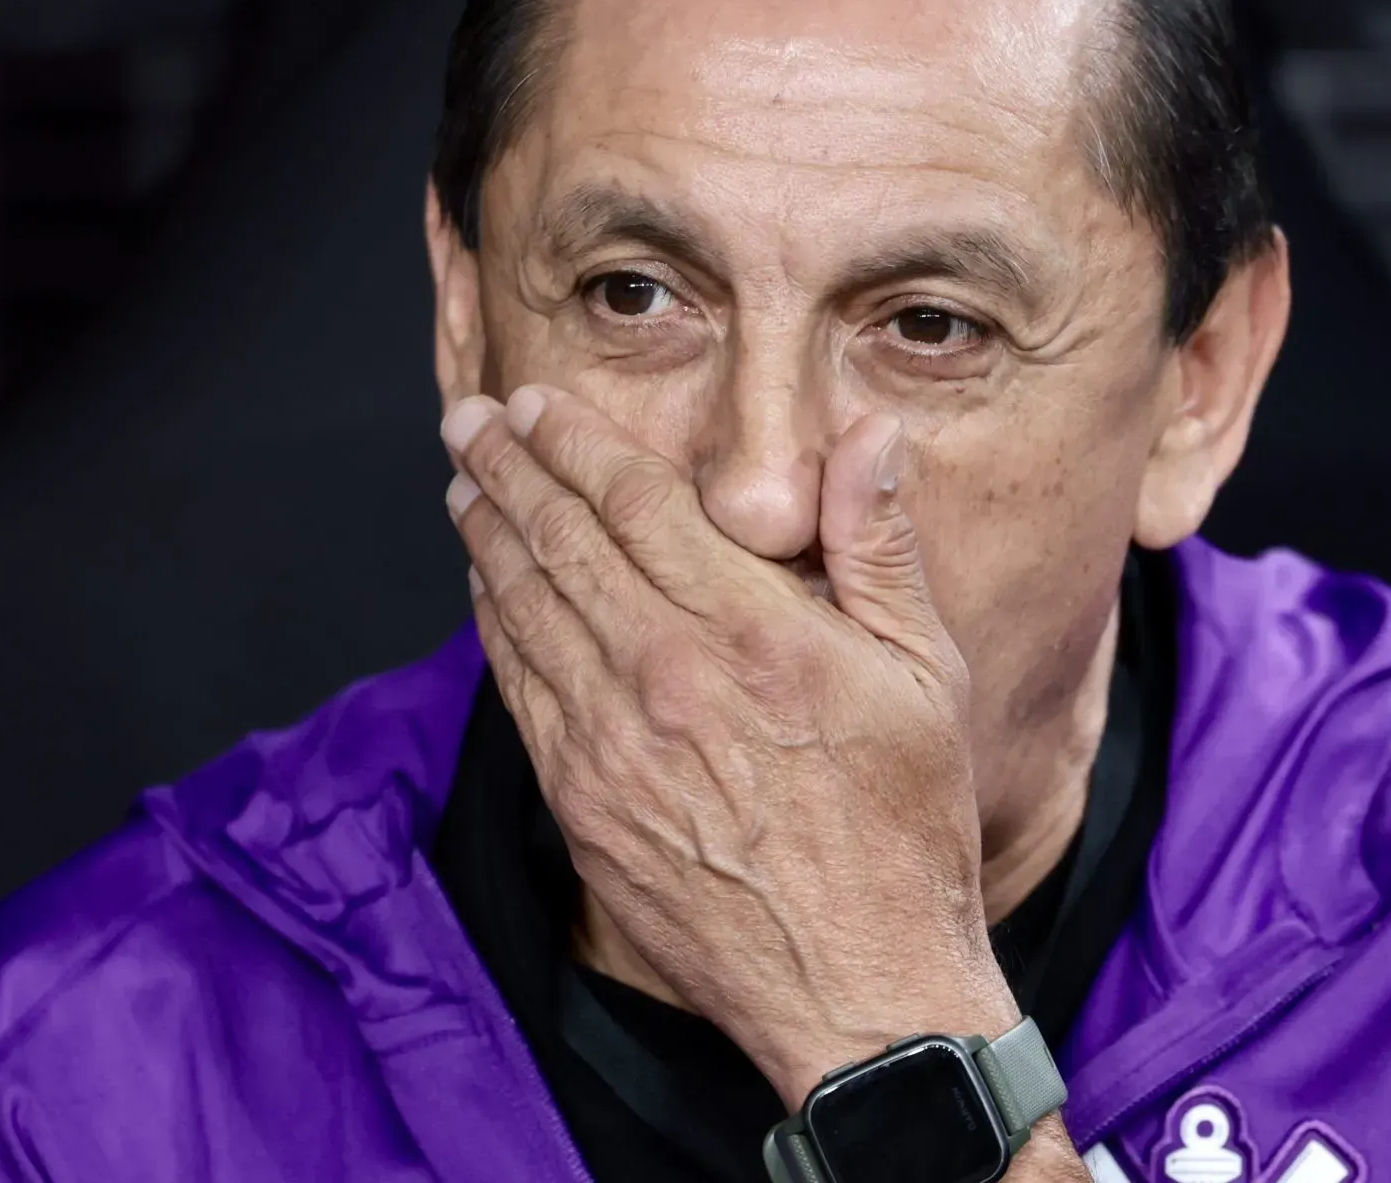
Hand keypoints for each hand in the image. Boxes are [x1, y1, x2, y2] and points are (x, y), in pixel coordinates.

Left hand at [440, 383, 1016, 1105]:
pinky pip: (520, 690)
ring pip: (525, 610)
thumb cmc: (905, 830)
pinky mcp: (583, 804)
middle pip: (560, 541)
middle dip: (507, 469)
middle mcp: (665, 675)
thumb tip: (867, 438)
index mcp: (752, 630)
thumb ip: (879, 547)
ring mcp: (611, 744)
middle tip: (472, 421)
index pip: (636, 503)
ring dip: (486, 537)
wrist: (857, 985)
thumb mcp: (927, 674)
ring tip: (463, 485)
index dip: (576, 443)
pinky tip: (486, 592)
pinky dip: (493, 626)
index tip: (539, 405)